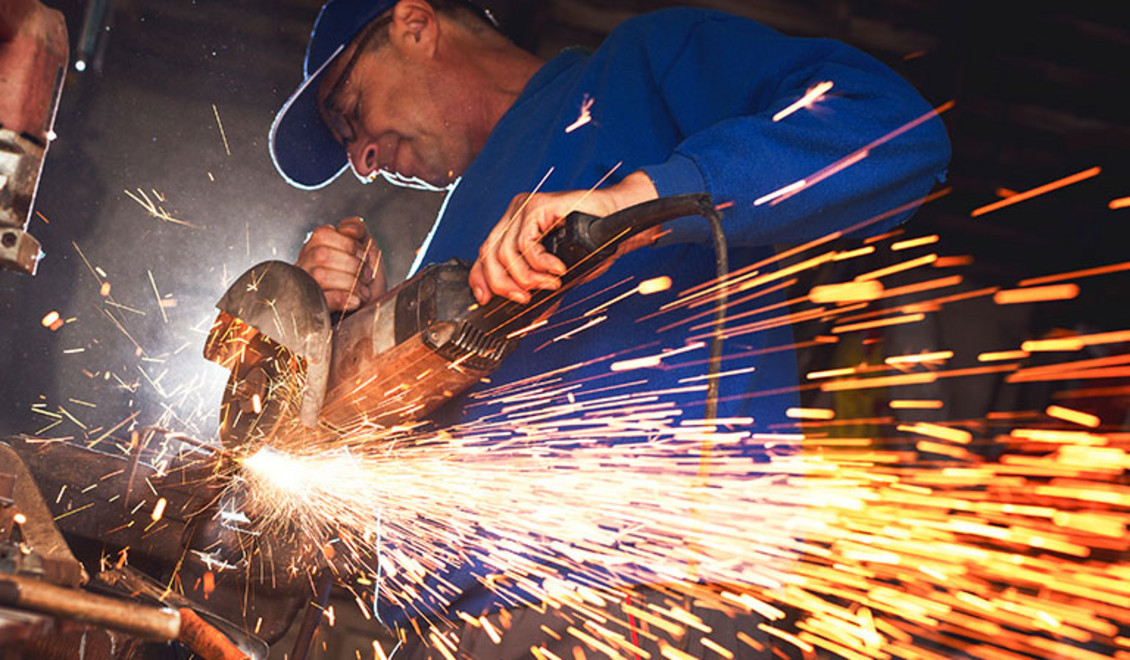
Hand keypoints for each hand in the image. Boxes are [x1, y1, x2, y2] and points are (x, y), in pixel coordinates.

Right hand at [295, 216, 385, 311]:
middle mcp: (305, 265)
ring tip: (364, 292)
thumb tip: (347, 229)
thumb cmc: (368, 283)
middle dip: (353, 265)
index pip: (322, 234)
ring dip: (351, 283)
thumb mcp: (367, 250)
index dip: (349, 244)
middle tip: (368, 276)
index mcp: (316, 247)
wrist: (373, 313)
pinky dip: (344, 299)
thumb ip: (357, 230)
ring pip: (320, 276)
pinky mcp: (312, 308)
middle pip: (321, 254)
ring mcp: (305, 287)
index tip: (365, 257)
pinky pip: (323, 298)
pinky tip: (355, 302)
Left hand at [468, 171, 658, 304]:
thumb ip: (543, 289)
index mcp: (514, 228)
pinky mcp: (539, 206)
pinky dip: (539, 263)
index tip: (486, 299)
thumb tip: (532, 319)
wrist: (618, 218)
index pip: (485, 254)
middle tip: (525, 298)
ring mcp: (525, 208)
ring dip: (528, 277)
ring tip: (550, 283)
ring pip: (506, 253)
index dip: (480, 279)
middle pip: (489, 254)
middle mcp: (515, 215)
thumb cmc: (594, 240)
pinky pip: (526, 243)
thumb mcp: (563, 272)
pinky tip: (557, 269)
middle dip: (504, 285)